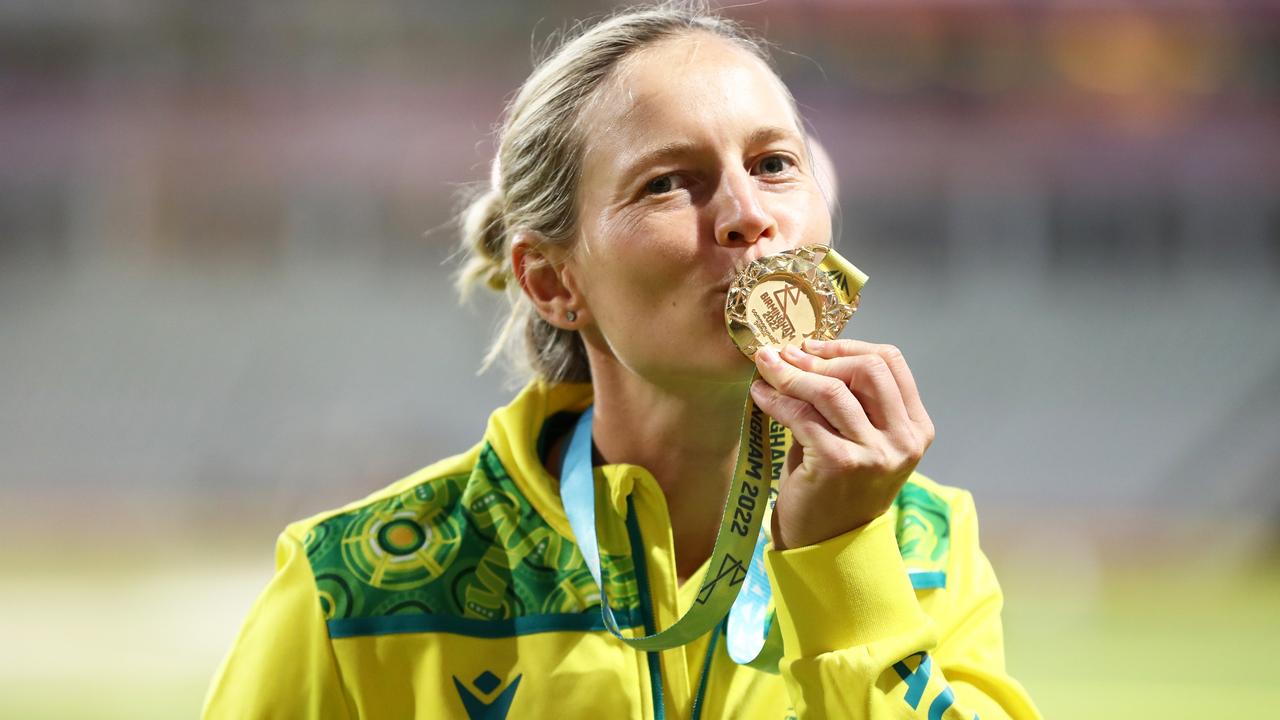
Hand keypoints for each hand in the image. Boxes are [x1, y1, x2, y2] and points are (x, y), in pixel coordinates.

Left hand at [749, 338, 934, 549]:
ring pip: (832, 390)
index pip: (890, 362)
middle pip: (868, 368)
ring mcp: (875, 453)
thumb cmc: (835, 488)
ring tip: (765, 368)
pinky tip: (760, 397)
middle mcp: (903, 440)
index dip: (848, 346)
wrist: (826, 548)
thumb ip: (847, 399)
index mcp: (915, 428)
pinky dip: (777, 401)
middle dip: (821, 356)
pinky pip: (803, 416)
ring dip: (791, 374)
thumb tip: (804, 350)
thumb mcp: (856, 439)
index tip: (812, 346)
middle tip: (785, 355)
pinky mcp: (841, 464)